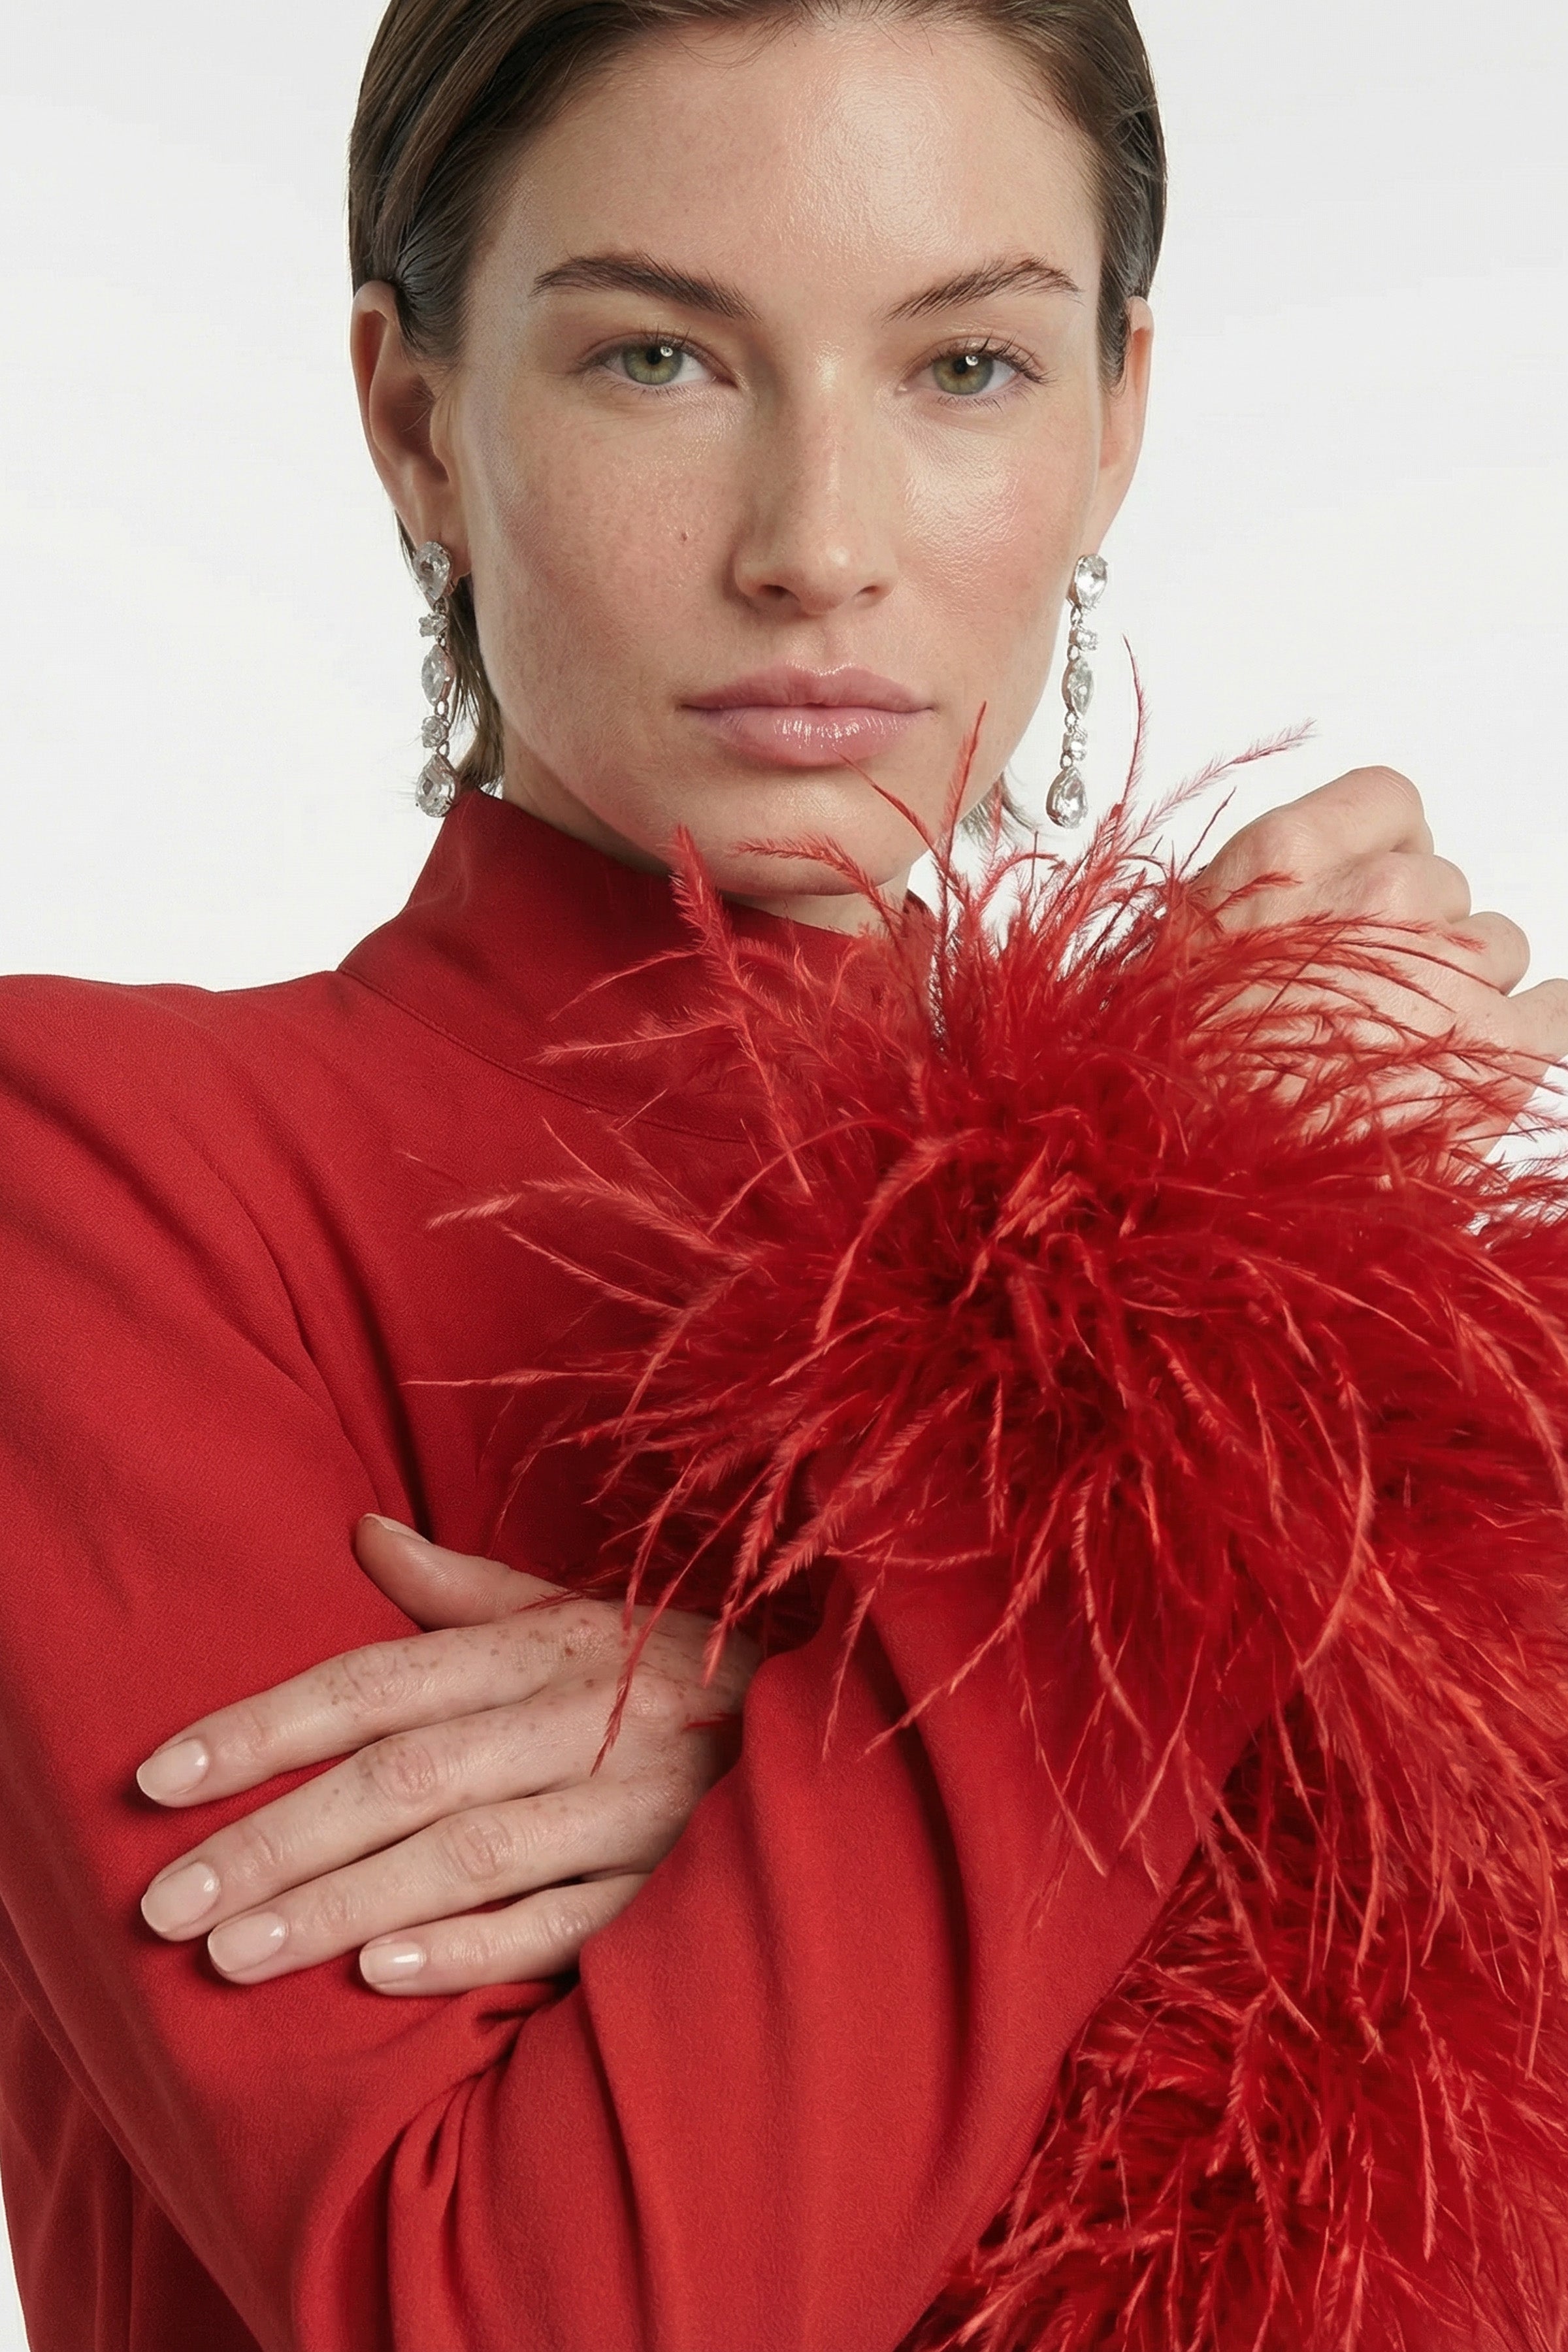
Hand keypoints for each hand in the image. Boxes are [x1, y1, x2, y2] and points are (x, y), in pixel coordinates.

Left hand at [136, 1517, 758, 1993]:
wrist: (841, 1731)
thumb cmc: (678, 1677)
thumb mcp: (580, 1617)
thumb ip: (463, 1591)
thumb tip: (361, 1530)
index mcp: (547, 1648)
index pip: (380, 1680)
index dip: (266, 1725)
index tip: (159, 1778)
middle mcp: (581, 1719)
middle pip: (403, 1774)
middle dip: (275, 1837)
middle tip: (162, 1903)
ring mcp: (631, 1806)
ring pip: (468, 1852)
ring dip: (345, 1903)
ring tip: (233, 1955)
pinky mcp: (674, 1889)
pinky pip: (570, 1921)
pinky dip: (478, 1946)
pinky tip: (381, 1976)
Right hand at [1193, 768, 1567, 1141]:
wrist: (1196, 1177)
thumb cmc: (1171, 1080)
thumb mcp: (1172, 961)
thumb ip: (1249, 909)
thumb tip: (1288, 915)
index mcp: (1286, 859)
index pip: (1387, 803)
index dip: (1386, 853)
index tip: (1369, 893)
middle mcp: (1376, 897)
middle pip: (1444, 886)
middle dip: (1415, 940)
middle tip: (1362, 1006)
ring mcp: (1444, 970)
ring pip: (1497, 947)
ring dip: (1462, 991)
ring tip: (1400, 1055)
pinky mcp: (1499, 1048)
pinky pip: (1555, 1010)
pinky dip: (1532, 1030)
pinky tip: (1484, 1063)